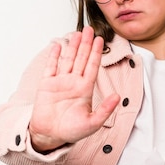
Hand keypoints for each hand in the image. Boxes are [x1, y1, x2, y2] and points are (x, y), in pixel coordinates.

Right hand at [28, 26, 119, 151]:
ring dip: (72, 46)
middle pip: (81, 58)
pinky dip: (54, 56)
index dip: (96, 53)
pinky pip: (51, 67)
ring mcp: (60, 82)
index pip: (92, 66)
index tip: (100, 39)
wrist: (50, 136)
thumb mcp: (93, 123)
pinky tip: (58, 45)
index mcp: (85, 89)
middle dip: (85, 44)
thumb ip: (105, 110)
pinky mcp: (46, 85)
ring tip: (77, 33)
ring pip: (67, 59)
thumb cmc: (71, 131)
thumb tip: (118, 97)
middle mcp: (73, 82)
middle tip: (89, 29)